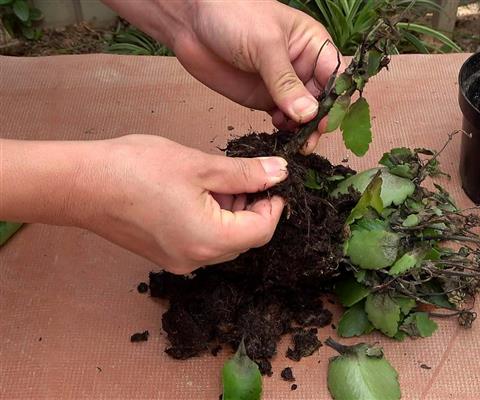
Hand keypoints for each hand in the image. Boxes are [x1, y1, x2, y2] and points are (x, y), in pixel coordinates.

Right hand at [77, 135, 286, 273]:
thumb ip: (246, 174)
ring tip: (215, 182)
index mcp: (209, 241)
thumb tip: (280, 173)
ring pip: (224, 241)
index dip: (274, 204)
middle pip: (245, 238)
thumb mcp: (201, 166)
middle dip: (252, 207)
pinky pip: (203, 243)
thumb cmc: (136, 170)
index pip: (263, 231)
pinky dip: (211, 220)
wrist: (82, 183)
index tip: (273, 180)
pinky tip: (198, 194)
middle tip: (243, 176)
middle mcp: (197, 260)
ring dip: (231, 213)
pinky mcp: (166, 255)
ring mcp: (179, 262)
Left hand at [103, 0, 342, 152]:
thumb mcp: (265, 45)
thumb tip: (309, 115)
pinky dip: (285, 130)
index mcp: (313, 46)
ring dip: (303, 129)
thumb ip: (286, 82)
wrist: (190, 21)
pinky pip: (283, 120)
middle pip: (324, 101)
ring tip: (295, 139)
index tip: (327, 119)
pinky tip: (279, 129)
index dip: (337, 99)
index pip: (337, 76)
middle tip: (310, 137)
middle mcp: (303, 67)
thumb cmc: (233, 15)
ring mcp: (283, 86)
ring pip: (305, 115)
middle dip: (320, 120)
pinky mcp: (264, 99)